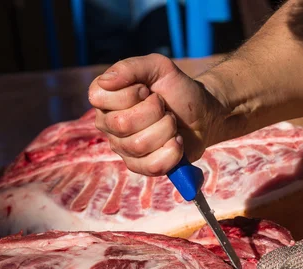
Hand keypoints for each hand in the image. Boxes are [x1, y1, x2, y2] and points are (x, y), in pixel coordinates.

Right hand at [88, 54, 225, 175]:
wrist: (202, 113)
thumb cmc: (177, 89)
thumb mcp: (158, 67)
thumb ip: (130, 67)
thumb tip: (105, 81)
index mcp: (105, 99)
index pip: (99, 98)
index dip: (131, 93)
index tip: (148, 91)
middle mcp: (108, 125)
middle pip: (122, 124)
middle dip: (155, 112)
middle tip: (165, 108)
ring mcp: (123, 148)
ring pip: (138, 145)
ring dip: (166, 130)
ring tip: (172, 123)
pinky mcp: (141, 166)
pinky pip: (152, 166)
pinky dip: (172, 152)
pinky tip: (177, 142)